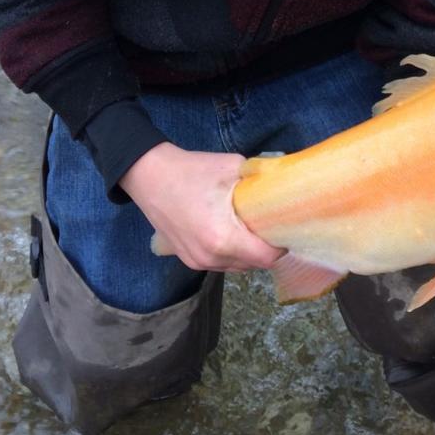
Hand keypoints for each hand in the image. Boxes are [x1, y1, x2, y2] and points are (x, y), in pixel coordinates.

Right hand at [119, 143, 285, 272]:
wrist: (150, 176)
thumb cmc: (193, 170)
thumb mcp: (232, 167)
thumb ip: (260, 179)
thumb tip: (283, 182)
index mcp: (224, 237)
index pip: (266, 258)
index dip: (280, 245)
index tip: (284, 227)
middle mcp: (211, 257)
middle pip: (253, 265)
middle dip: (266, 248)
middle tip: (271, 224)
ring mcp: (198, 262)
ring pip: (236, 266)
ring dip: (248, 252)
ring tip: (252, 228)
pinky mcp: (189, 260)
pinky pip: (220, 263)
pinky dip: (231, 253)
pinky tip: (233, 232)